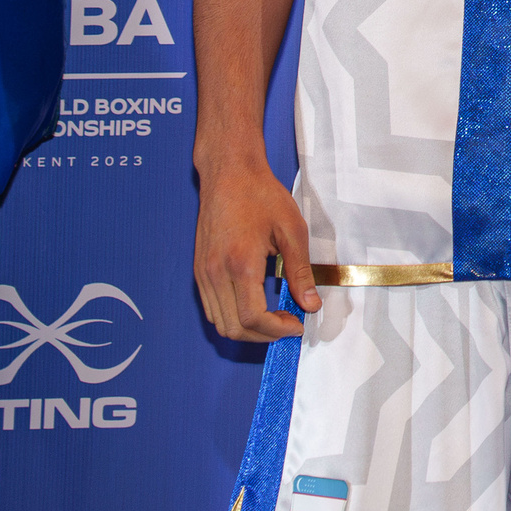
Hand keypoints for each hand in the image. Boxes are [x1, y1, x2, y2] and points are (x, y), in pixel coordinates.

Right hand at [193, 157, 319, 340]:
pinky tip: (255, 306)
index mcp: (240, 264)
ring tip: (275, 318)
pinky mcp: (200, 270)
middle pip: (233, 328)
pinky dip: (233, 317)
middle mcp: (216, 274)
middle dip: (264, 336)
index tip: (297, 325)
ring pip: (219, 323)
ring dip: (248, 330)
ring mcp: (203, 274)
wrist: (229, 174)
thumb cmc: (261, 196)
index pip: (252, 318)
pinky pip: (212, 308)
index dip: (277, 330)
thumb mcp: (292, 230)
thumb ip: (300, 272)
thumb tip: (311, 304)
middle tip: (289, 325)